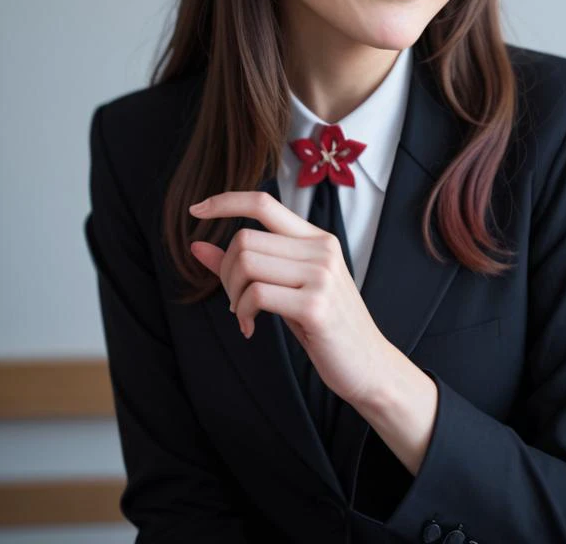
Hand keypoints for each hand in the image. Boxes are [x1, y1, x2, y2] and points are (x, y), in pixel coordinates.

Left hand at [188, 190, 389, 408]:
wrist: (369, 365)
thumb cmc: (324, 326)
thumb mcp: (286, 288)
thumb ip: (246, 265)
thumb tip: (196, 245)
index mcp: (316, 238)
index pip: (263, 203)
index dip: (226, 201)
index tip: (196, 209)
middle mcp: (321, 249)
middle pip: (245, 239)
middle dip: (226, 272)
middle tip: (235, 301)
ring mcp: (320, 275)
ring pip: (247, 263)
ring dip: (233, 295)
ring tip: (244, 314)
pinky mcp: (315, 305)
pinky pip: (255, 295)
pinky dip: (242, 312)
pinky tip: (250, 328)